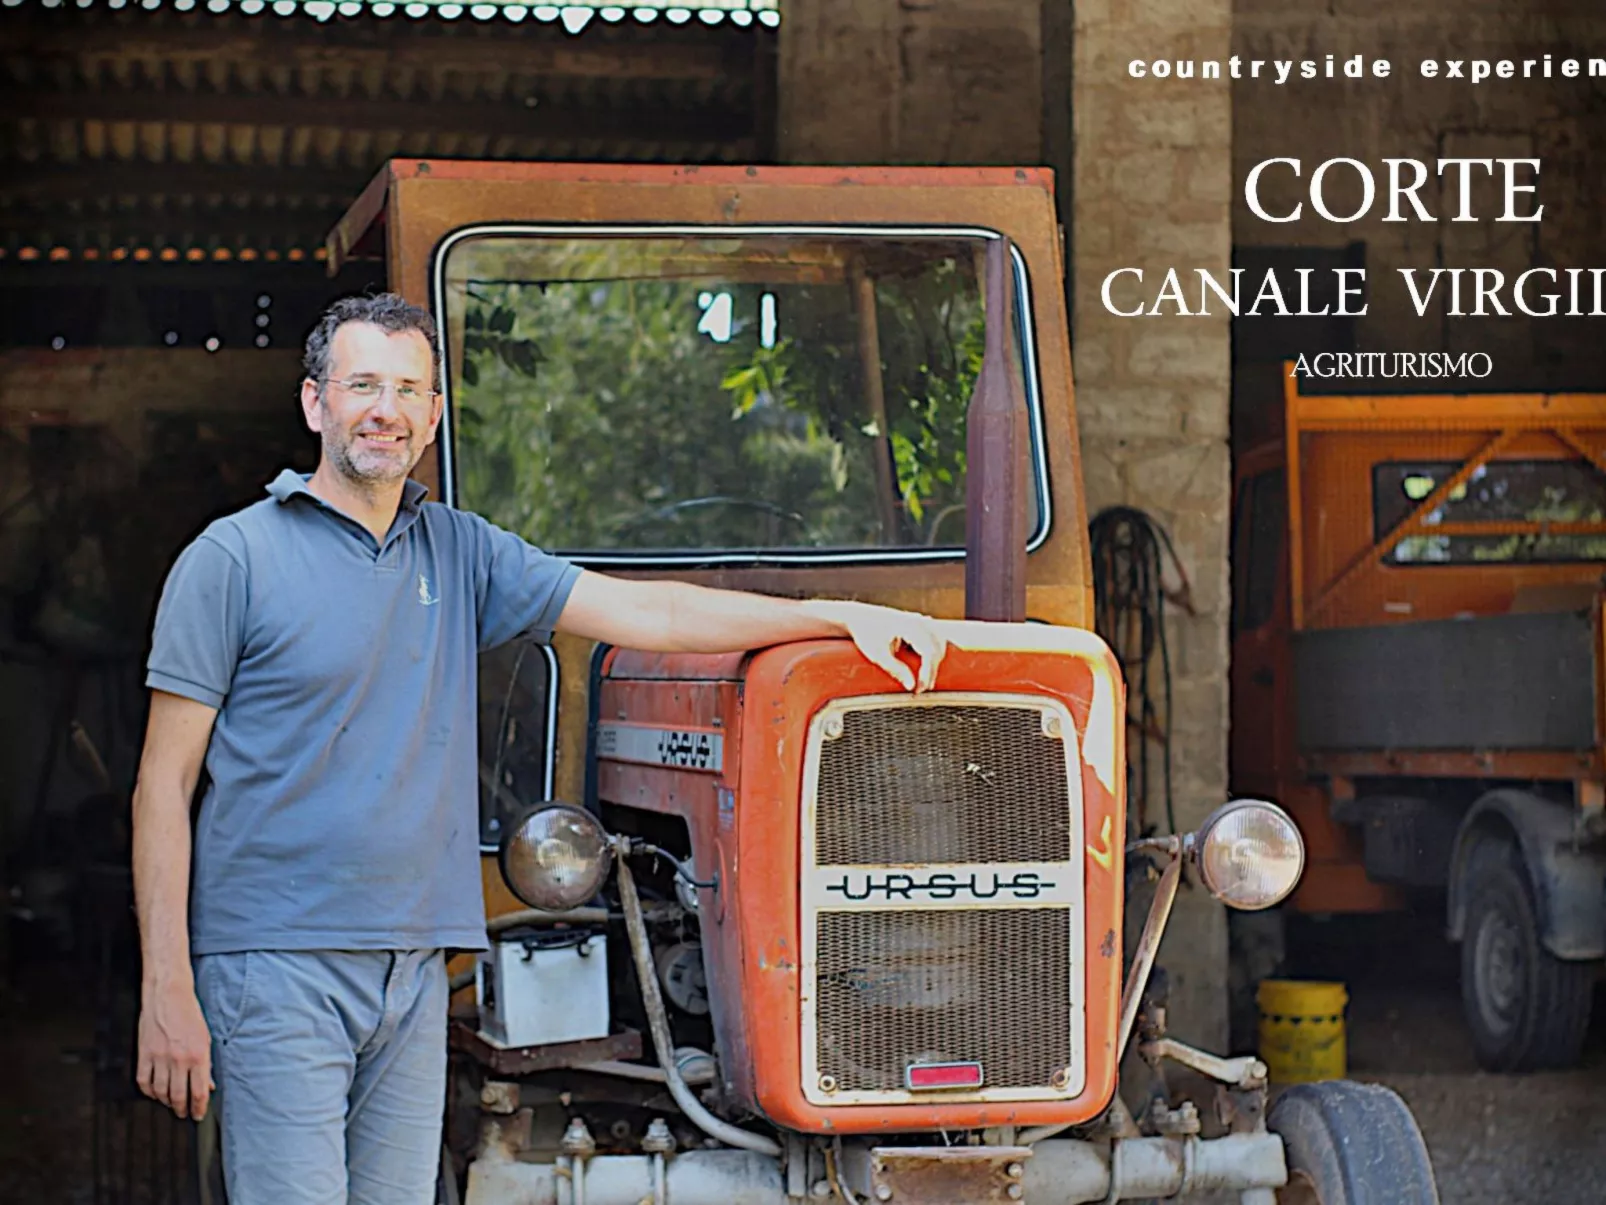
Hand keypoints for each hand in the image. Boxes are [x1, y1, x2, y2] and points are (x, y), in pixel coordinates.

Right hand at [137, 982, 213, 1120]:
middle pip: (179, 1096)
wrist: (169, 996)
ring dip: (166, 1102)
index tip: (198, 1115)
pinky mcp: (144, 1054)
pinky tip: (154, 1093)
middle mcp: (179, 1059)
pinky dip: (149, 1092)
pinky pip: (143, 1082)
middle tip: (184, 1114)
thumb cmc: (190, 1015)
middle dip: (182, 1109)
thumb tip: (208, 1086)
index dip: (199, 1108)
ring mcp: (159, 1058)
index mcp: (198, 1055)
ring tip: (171, 1105)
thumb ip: (206, 1065)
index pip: (199, 1092)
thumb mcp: (206, 1038)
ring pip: (161, 1092)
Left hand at [818, 602, 947, 692]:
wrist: (857, 617)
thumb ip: (895, 669)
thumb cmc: (865, 634)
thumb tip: (911, 686)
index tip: (918, 689)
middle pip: (937, 648)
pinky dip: (933, 652)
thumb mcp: (877, 655)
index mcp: (910, 625)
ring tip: (924, 680)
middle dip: (932, 671)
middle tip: (920, 688)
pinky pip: (935, 638)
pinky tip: (926, 665)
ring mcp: (919, 619)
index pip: (929, 652)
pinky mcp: (918, 622)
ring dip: (935, 662)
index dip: (927, 673)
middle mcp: (918, 620)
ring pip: (939, 643)